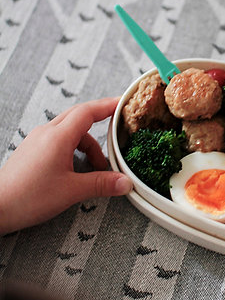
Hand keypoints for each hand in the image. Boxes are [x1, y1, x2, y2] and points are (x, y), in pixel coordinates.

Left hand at [0, 98, 132, 234]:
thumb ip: (101, 184)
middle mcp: (47, 133)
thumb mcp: (71, 191)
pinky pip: (59, 140)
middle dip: (101, 122)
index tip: (123, 103)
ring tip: (98, 167)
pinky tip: (78, 168)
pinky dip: (75, 149)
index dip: (108, 105)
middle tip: (118, 126)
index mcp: (58, 137)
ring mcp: (38, 141)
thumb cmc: (26, 197)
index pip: (88, 111)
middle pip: (80, 117)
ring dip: (88, 144)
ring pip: (70, 131)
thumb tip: (124, 182)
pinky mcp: (33, 150)